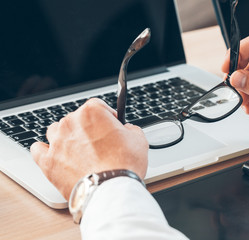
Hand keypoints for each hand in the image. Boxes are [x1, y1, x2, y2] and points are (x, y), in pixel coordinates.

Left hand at [31, 98, 148, 199]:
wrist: (111, 189)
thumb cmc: (124, 164)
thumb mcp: (138, 139)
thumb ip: (130, 129)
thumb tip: (125, 130)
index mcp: (92, 112)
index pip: (97, 105)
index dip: (107, 116)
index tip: (111, 125)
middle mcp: (71, 122)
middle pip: (77, 118)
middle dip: (88, 128)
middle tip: (100, 143)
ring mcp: (57, 142)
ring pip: (56, 130)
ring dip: (66, 136)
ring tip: (78, 149)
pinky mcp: (48, 162)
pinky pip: (38, 149)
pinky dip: (45, 150)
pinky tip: (53, 154)